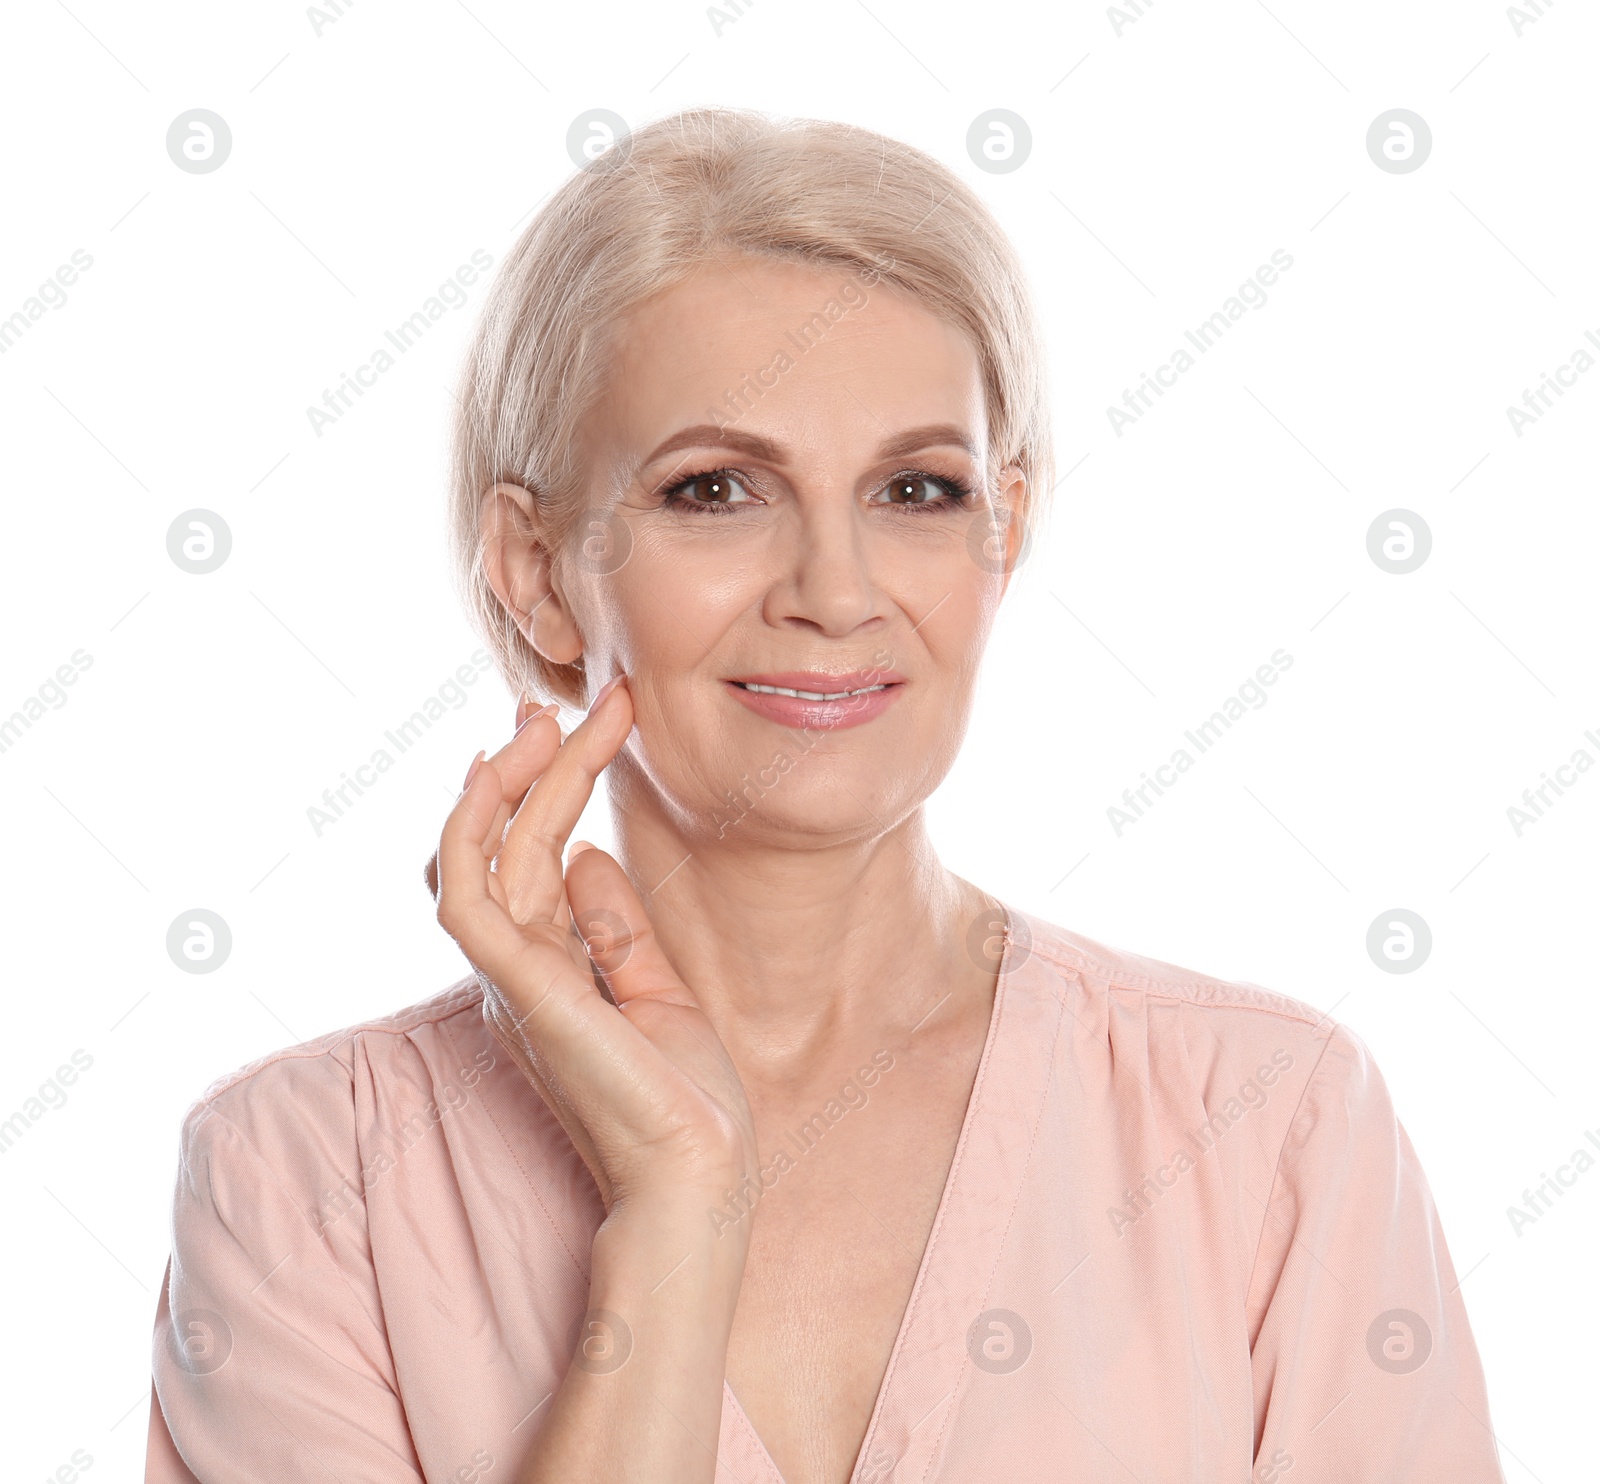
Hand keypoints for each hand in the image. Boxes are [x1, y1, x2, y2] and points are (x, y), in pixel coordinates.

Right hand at [431, 679, 758, 1218]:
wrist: (697, 1178)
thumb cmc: (681, 1104)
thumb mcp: (656, 991)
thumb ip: (616, 928)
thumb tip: (589, 855)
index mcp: (547, 972)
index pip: (533, 859)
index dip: (555, 787)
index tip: (592, 723)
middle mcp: (515, 971)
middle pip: (510, 844)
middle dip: (539, 764)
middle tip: (581, 700)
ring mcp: (510, 980)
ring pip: (480, 855)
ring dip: (507, 779)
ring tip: (544, 718)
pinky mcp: (517, 990)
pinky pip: (466, 896)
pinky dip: (470, 829)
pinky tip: (495, 772)